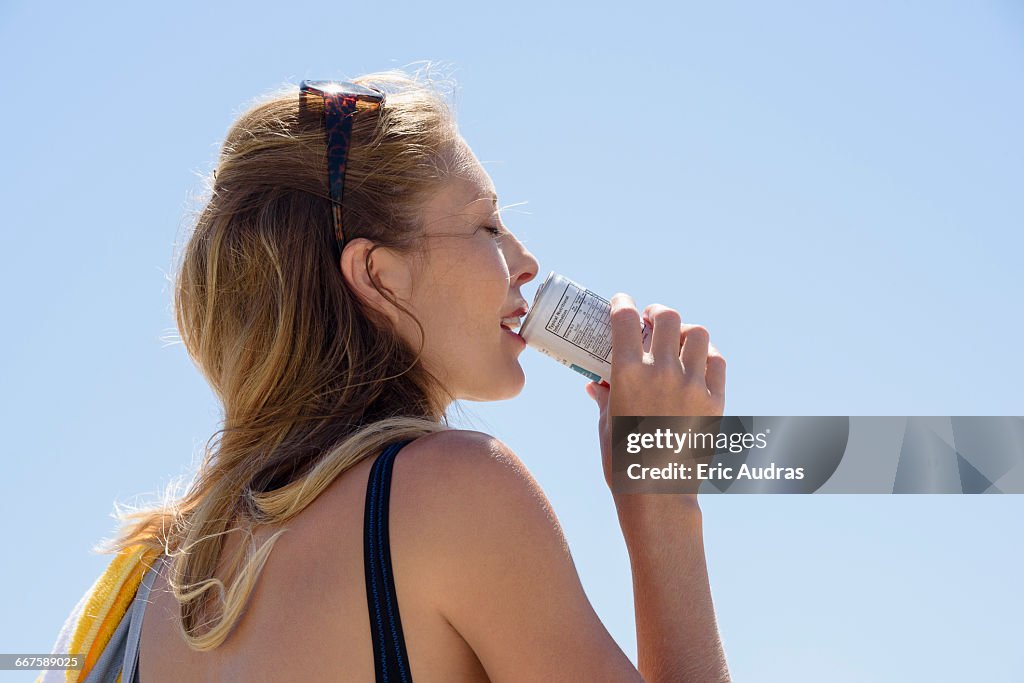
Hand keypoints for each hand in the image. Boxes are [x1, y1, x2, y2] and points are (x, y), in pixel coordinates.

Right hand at [585, 293, 725, 490]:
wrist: (658, 494)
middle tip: (652, 320)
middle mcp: (662, 371)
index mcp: (628, 373)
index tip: (621, 303)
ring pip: (697, 334)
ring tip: (677, 340)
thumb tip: (594, 383)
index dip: (623, 303)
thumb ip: (604, 397)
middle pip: (667, 317)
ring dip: (685, 332)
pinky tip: (697, 363)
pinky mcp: (714, 400)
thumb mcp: (607, 425)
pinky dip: (707, 356)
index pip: (625, 318)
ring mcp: (691, 384)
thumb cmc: (623, 462)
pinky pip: (717, 362)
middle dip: (657, 313)